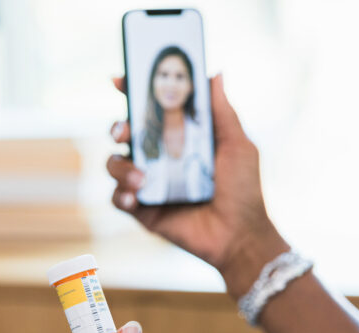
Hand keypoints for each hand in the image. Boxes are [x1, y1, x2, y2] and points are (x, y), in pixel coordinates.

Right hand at [107, 75, 281, 277]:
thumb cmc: (244, 189)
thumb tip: (215, 72)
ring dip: (119, 166)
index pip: (150, 109)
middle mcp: (159, 157)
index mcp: (179, 136)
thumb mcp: (237, 145)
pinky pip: (117, 199)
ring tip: (140, 178)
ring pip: (114, 164)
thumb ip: (221, 111)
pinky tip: (133, 196)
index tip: (119, 81)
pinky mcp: (143, 211)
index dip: (132, 92)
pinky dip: (119, 194)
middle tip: (125, 132)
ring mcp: (149, 184)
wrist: (240, 234)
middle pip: (125, 133)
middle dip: (118, 127)